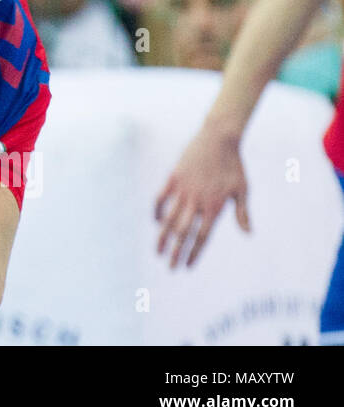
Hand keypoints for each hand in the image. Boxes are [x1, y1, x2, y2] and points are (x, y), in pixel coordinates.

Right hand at [154, 128, 249, 267]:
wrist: (219, 139)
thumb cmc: (234, 166)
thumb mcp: (243, 190)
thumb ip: (242, 213)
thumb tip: (248, 234)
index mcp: (214, 207)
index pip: (202, 237)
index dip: (194, 253)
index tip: (188, 267)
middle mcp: (197, 201)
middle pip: (183, 233)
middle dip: (176, 252)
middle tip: (170, 267)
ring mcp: (183, 190)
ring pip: (169, 218)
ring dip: (163, 237)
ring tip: (158, 251)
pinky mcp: (173, 178)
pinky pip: (161, 198)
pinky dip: (157, 211)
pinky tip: (156, 221)